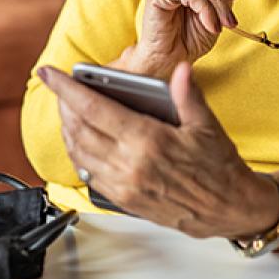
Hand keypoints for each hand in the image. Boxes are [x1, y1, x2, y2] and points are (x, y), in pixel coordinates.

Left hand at [38, 62, 278, 238]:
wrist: (228, 209)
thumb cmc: (219, 167)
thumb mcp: (206, 125)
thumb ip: (187, 95)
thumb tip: (179, 69)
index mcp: (148, 140)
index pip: (94, 108)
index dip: (67, 88)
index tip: (49, 74)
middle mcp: (130, 165)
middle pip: (79, 129)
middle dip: (63, 105)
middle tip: (60, 89)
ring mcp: (124, 185)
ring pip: (79, 153)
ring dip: (67, 130)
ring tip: (68, 112)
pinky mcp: (124, 201)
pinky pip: (89, 174)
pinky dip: (79, 154)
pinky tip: (82, 143)